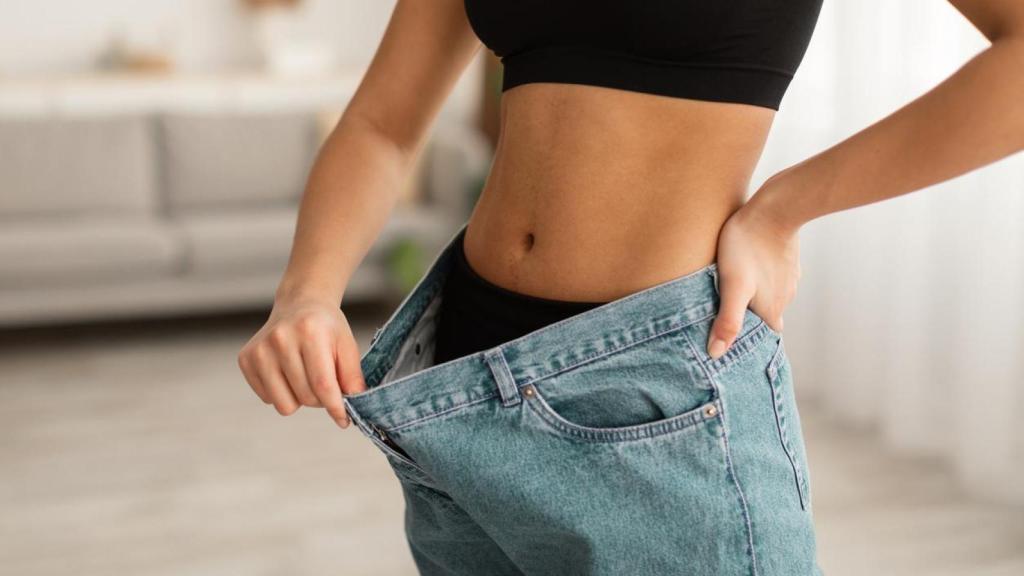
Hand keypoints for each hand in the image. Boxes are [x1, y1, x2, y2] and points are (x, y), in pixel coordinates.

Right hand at [238, 297, 367, 428]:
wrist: (299, 305)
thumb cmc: (326, 328)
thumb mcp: (347, 345)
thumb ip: (352, 376)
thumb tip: (354, 404)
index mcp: (309, 332)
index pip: (323, 384)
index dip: (336, 407)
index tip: (344, 420)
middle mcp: (280, 339)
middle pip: (306, 397)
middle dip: (320, 399)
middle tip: (323, 381)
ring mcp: (259, 349)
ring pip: (284, 405)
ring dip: (299, 398)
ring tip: (304, 376)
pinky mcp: (246, 359)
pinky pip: (267, 399)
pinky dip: (281, 392)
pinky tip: (287, 372)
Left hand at [707, 177, 800, 358]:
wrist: (774, 209)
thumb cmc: (748, 247)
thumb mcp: (733, 287)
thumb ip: (728, 320)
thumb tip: (716, 354)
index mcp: (772, 311)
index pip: (762, 336)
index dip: (747, 341)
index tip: (731, 340)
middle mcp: (785, 298)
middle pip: (765, 317)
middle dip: (748, 320)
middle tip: (724, 315)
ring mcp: (788, 278)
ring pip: (768, 296)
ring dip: (753, 297)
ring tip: (730, 292)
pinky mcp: (786, 260)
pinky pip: (771, 276)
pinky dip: (759, 278)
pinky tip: (746, 269)